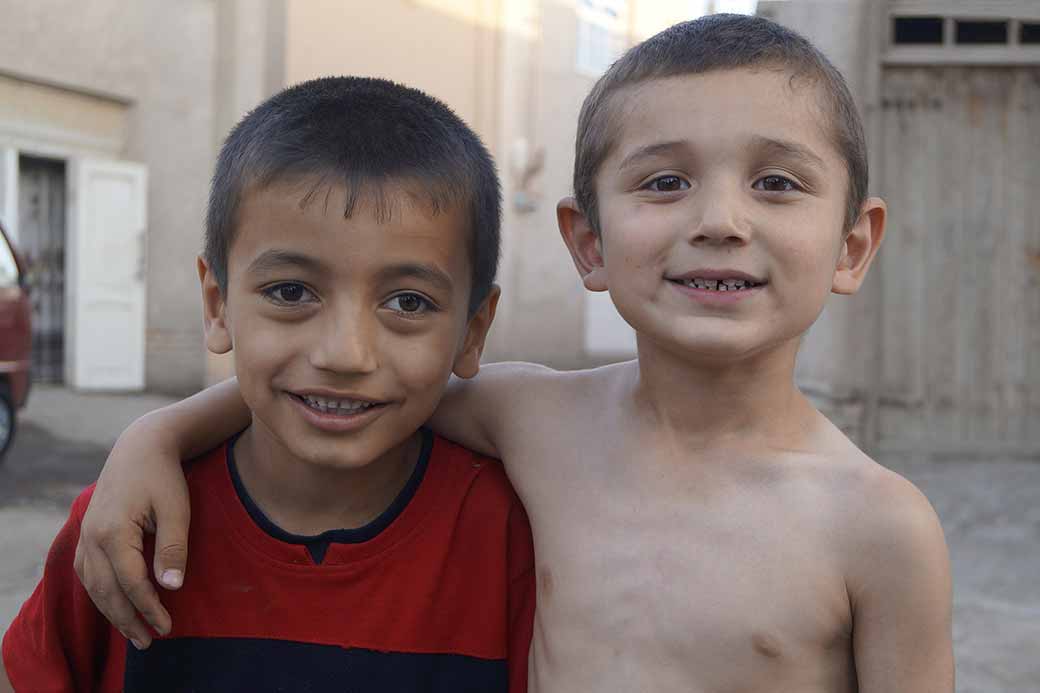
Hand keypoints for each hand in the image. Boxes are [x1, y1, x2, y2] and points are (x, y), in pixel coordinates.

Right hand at [73, 417, 190, 648]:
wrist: (140, 447)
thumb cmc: (163, 477)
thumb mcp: (177, 509)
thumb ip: (173, 548)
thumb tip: (172, 586)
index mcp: (114, 532)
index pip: (131, 583)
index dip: (149, 608)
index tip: (167, 627)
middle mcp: (92, 537)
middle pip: (107, 591)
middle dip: (128, 620)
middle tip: (150, 642)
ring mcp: (85, 536)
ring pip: (94, 586)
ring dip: (113, 613)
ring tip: (135, 634)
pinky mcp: (87, 534)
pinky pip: (88, 574)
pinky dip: (101, 595)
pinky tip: (116, 607)